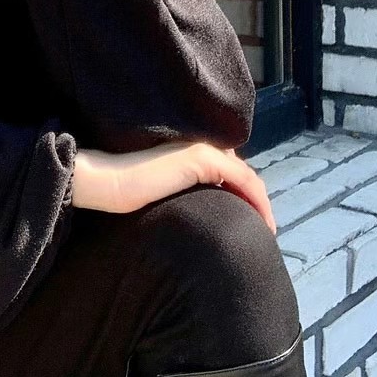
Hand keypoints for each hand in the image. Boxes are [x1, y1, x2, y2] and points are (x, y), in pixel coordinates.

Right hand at [73, 140, 275, 234]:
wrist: (110, 184)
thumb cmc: (126, 194)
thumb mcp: (163, 196)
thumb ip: (181, 197)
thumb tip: (196, 221)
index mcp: (189, 154)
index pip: (227, 173)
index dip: (243, 197)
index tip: (249, 224)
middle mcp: (200, 147)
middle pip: (240, 175)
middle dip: (255, 201)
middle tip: (263, 229)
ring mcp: (203, 151)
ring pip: (246, 177)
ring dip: (261, 203)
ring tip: (266, 229)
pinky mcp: (204, 159)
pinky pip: (243, 179)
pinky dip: (257, 200)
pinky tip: (263, 221)